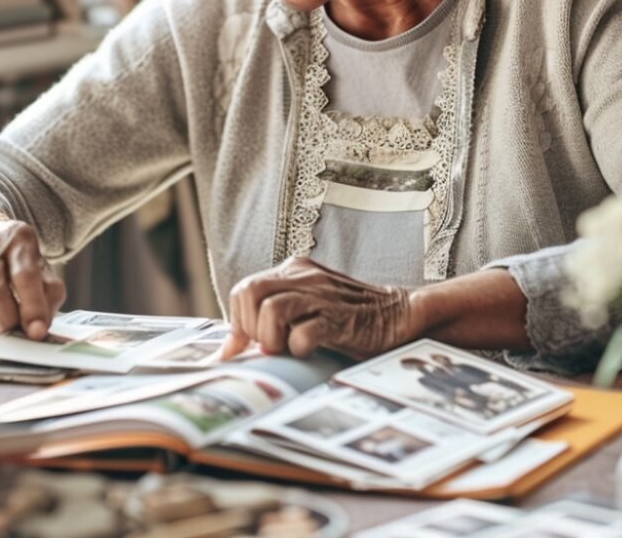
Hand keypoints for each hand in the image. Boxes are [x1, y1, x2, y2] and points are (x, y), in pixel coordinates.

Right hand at [0, 205, 64, 339]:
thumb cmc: (12, 255)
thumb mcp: (38, 263)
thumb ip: (49, 292)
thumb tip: (41, 327)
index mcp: (19, 238)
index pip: (26, 276)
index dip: (33, 307)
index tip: (37, 331)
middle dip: (8, 320)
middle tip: (16, 327)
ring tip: (2, 312)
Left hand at [219, 256, 413, 360]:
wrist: (397, 315)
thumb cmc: (345, 316)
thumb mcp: (304, 307)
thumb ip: (266, 318)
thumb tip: (224, 352)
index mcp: (294, 270)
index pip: (244, 289)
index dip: (240, 321)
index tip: (252, 344)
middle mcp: (305, 276)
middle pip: (251, 292)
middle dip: (251, 327)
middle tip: (268, 345)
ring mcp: (322, 297)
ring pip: (272, 310)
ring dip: (271, 339)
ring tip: (285, 350)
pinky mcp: (341, 320)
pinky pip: (304, 333)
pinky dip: (299, 348)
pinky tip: (309, 351)